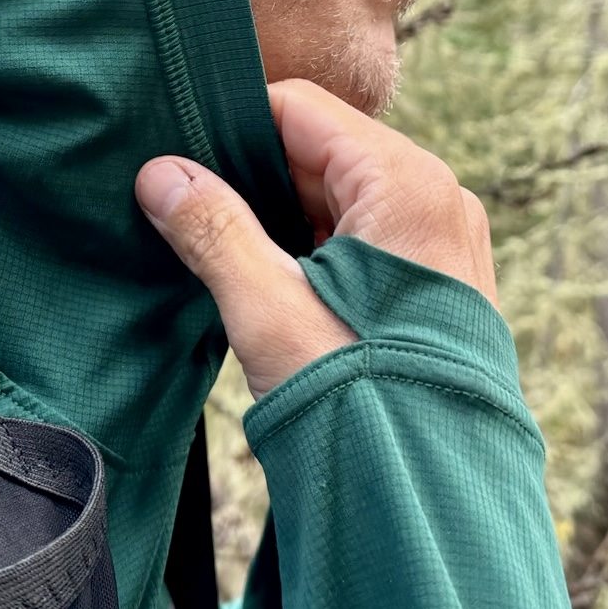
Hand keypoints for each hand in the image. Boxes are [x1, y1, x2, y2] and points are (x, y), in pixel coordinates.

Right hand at [134, 78, 497, 395]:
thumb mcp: (268, 308)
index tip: (180, 156)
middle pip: (322, 151)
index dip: (233, 126)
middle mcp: (438, 198)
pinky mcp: (439, 281)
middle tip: (190, 212)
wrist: (431, 499)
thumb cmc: (358, 400)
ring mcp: (445, 240)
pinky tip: (273, 286)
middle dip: (254, 178)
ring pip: (341, 197)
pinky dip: (317, 250)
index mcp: (405, 183)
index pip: (301, 109)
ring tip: (226, 256)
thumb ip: (213, 230)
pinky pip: (366, 237)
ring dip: (283, 220)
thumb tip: (161, 174)